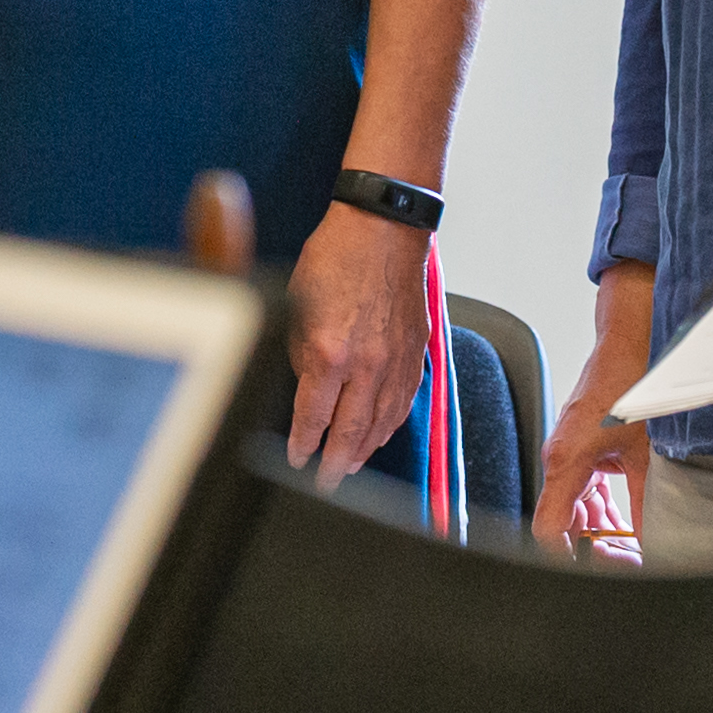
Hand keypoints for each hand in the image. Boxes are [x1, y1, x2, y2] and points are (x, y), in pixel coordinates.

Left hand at [284, 201, 432, 486]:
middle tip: (325, 484)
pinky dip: (390, 426)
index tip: (297, 459)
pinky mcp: (415, 354)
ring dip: (364, 451)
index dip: (302, 444)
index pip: (312, 417)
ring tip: (350, 467)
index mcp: (330, 354)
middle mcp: (366, 365)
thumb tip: (305, 390)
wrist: (383, 228)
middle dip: (335, 465)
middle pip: (350, 432)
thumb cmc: (335, 257)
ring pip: (381, 423)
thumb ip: (301, 355)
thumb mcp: (297, 306)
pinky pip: (404, 403)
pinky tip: (380, 435)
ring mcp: (395, 362)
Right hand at [534, 343, 649, 554]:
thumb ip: (645, 503)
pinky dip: (603, 512)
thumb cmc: (630, 383)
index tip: (595, 573)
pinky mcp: (581, 451)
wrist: (630, 343)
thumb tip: (652, 542)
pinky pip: (584, 493)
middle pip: (562, 524)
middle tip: (627, 563)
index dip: (568, 559)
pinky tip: (628, 524)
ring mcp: (569, 456)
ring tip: (632, 550)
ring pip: (574, 511)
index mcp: (565, 461)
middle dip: (592, 550)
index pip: (548, 529)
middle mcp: (560, 460)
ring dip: (600, 532)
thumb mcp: (647, 453)